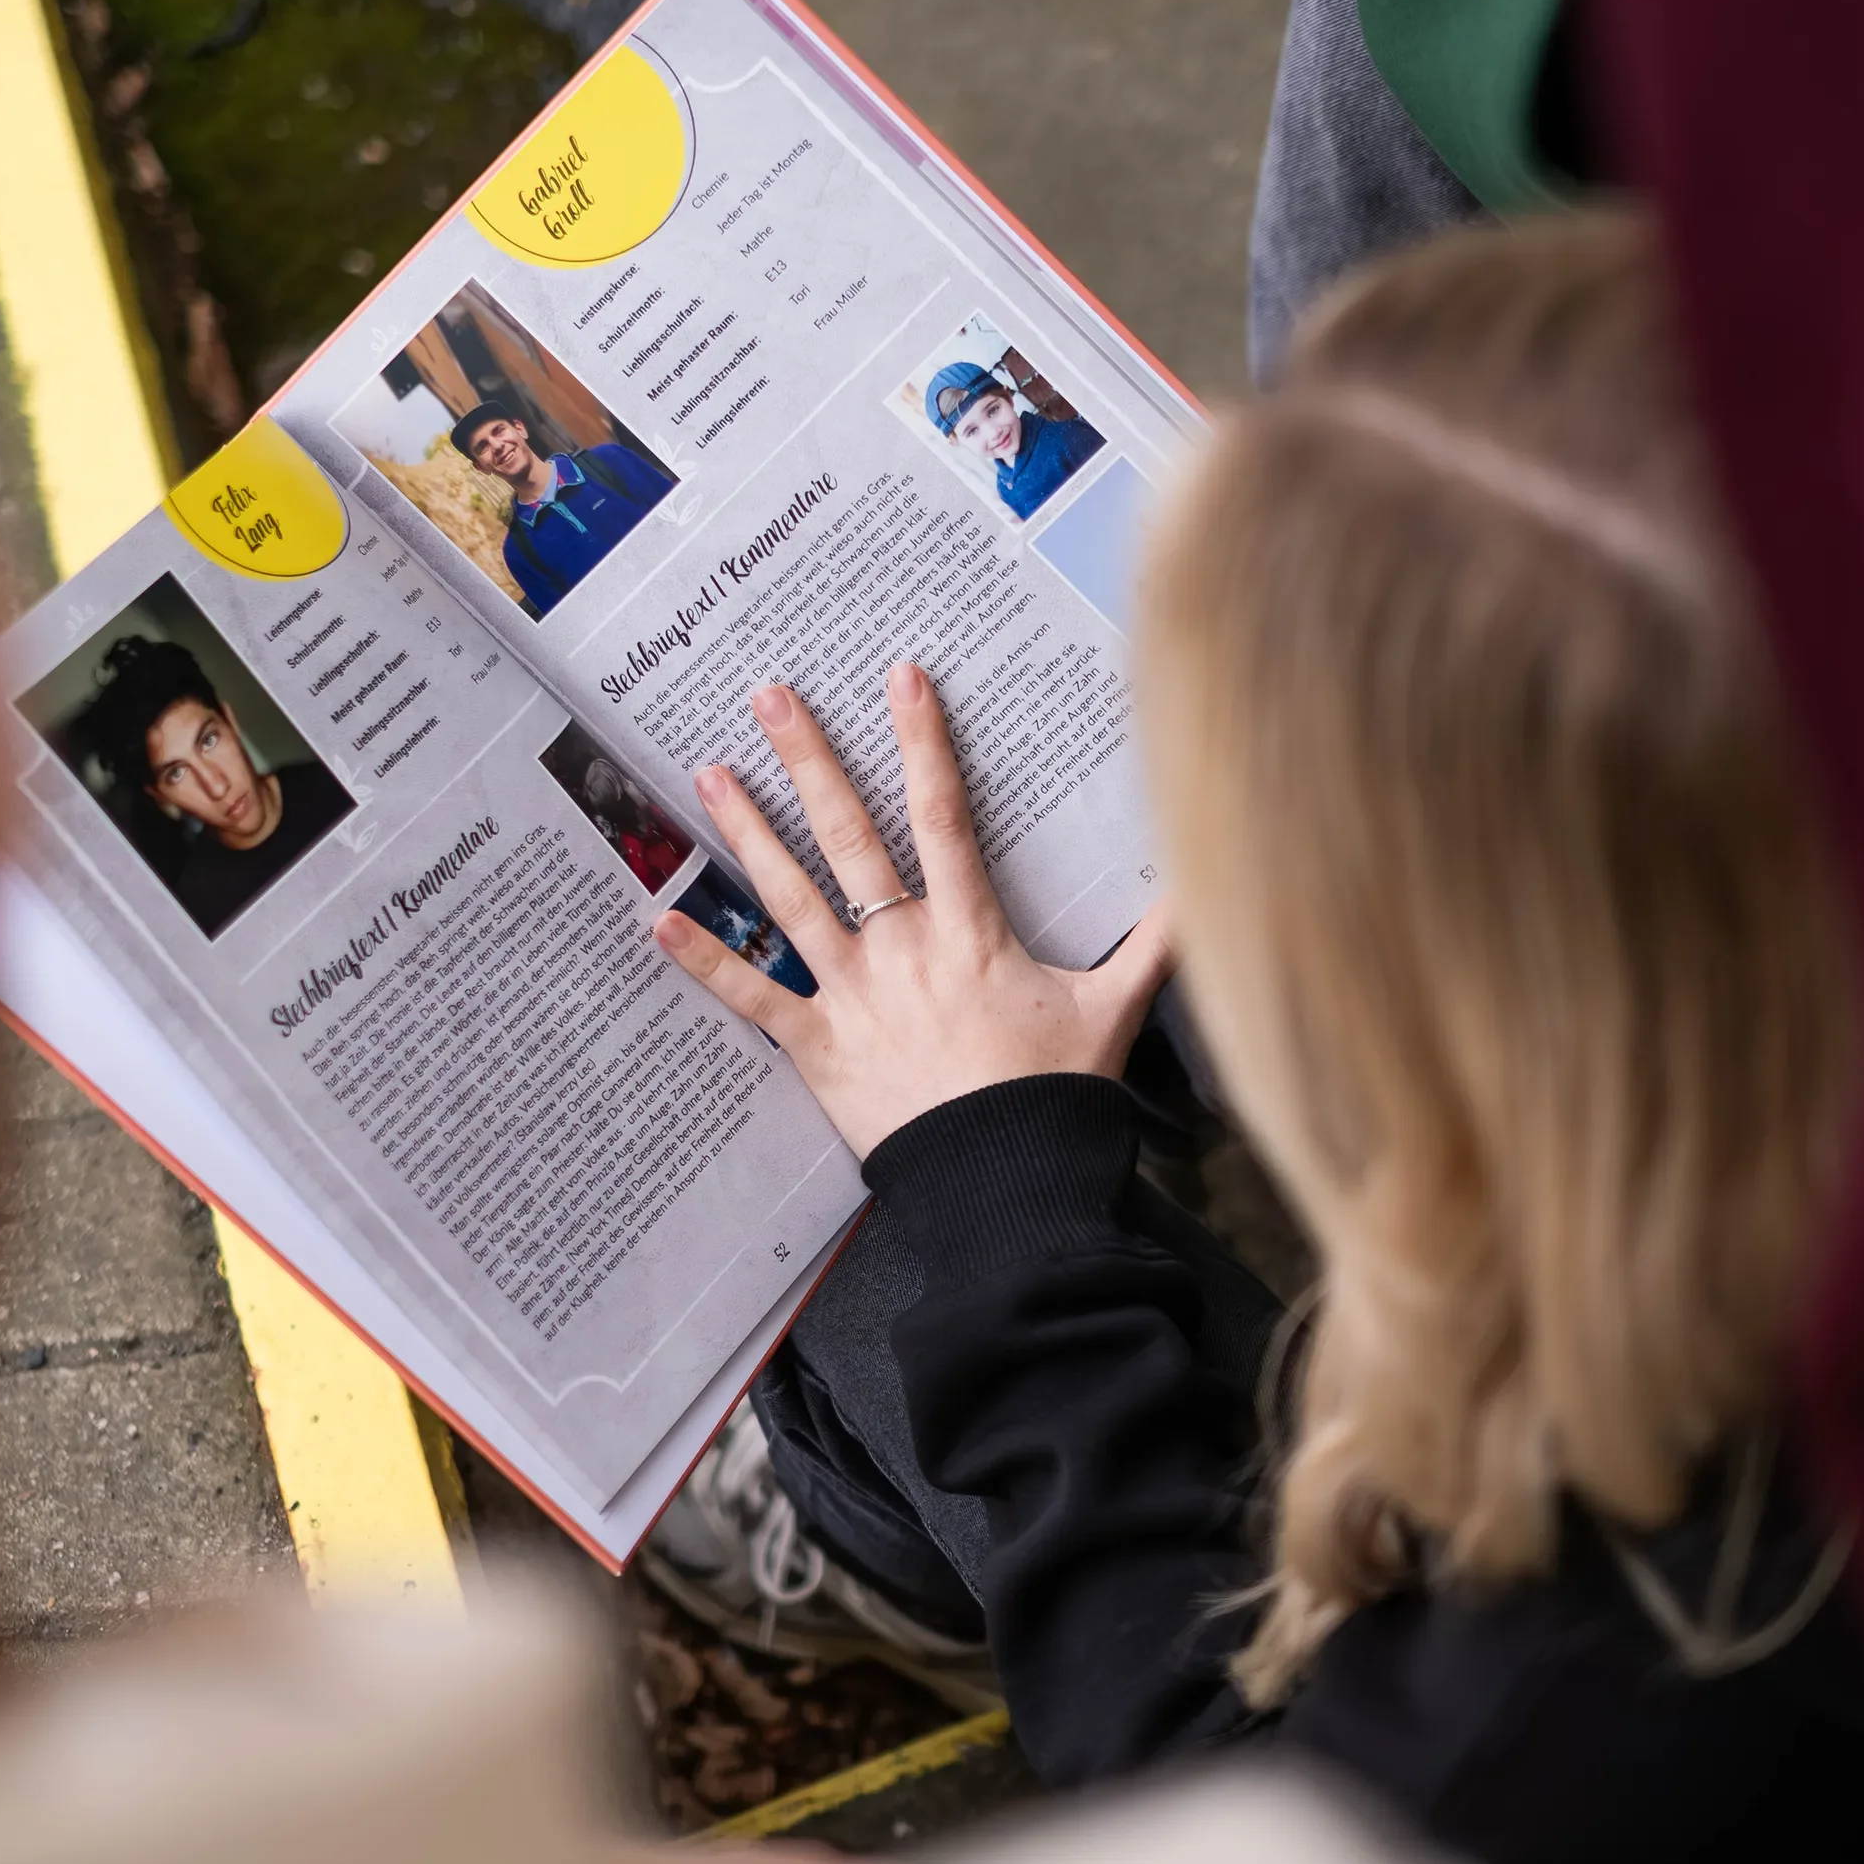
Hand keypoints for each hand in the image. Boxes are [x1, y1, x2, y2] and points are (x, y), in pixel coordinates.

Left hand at [652, 663, 1173, 1157]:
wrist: (1007, 1183)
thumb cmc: (1056, 1097)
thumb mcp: (1115, 1009)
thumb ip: (1156, 941)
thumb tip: (1206, 887)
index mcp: (970, 929)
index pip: (943, 815)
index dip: (922, 742)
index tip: (901, 680)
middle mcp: (903, 948)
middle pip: (850, 835)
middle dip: (811, 758)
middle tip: (770, 694)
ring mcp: (854, 995)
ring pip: (791, 898)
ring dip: (749, 833)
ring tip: (710, 774)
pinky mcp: (819, 1048)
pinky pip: (753, 999)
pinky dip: (706, 962)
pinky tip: (657, 920)